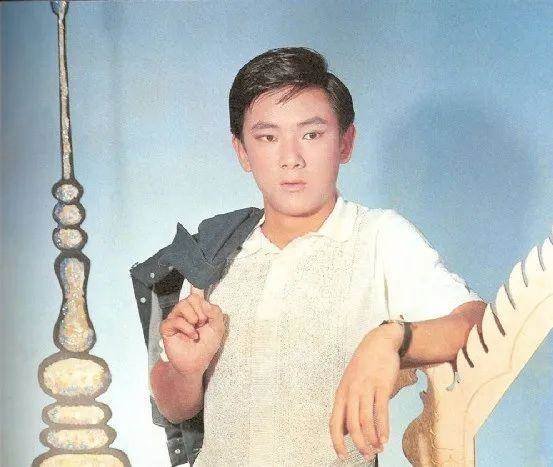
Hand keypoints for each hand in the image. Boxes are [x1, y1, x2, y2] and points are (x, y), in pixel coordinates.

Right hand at [159, 286, 226, 375]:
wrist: (196, 363)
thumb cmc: (206, 346)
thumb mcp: (217, 328)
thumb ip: (215, 312)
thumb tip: (203, 300)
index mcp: (198, 310)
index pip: (196, 293)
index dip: (195, 284)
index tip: (195, 278)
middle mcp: (186, 312)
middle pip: (191, 298)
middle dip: (200, 311)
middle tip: (202, 323)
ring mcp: (175, 318)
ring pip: (182, 305)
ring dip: (193, 318)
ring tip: (196, 329)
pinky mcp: (167, 327)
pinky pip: (175, 320)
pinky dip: (186, 327)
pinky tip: (191, 335)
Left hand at [329, 323, 402, 460]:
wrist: (378, 343)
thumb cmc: (364, 366)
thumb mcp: (349, 384)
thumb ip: (346, 406)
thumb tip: (344, 431)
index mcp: (341, 394)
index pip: (334, 423)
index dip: (337, 441)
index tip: (342, 456)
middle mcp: (351, 392)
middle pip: (352, 425)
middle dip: (359, 444)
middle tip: (366, 455)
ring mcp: (366, 388)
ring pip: (366, 420)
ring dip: (372, 439)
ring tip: (378, 448)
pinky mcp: (382, 386)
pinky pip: (381, 411)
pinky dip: (383, 428)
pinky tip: (385, 438)